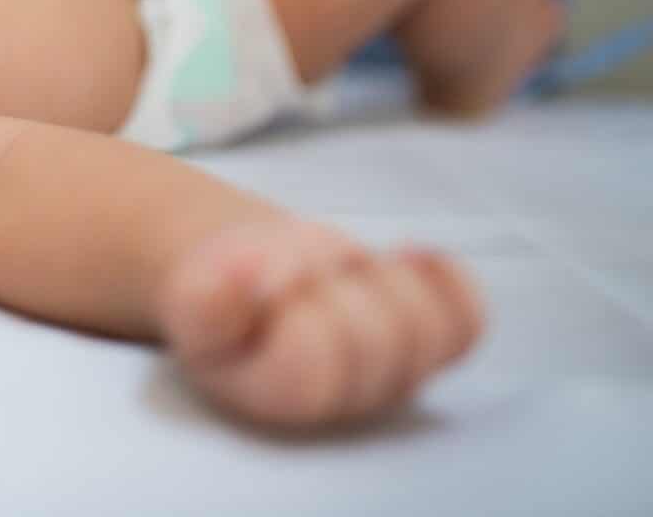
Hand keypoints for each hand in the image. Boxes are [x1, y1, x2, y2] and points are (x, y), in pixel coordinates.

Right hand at [157, 219, 484, 428]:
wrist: (256, 286)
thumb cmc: (225, 294)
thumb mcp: (192, 296)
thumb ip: (208, 296)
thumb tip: (252, 274)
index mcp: (277, 396)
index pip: (313, 362)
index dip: (294, 299)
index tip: (265, 261)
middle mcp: (345, 403)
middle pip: (376, 339)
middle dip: (335, 278)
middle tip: (298, 261)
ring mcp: (395, 378)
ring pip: (426, 329)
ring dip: (381, 275)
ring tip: (339, 265)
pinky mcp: (430, 349)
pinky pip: (466, 323)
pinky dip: (448, 279)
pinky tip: (410, 254)